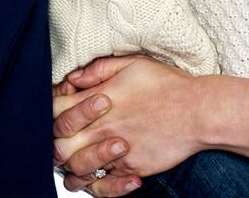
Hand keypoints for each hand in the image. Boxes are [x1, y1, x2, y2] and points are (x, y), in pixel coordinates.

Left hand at [52, 56, 202, 194]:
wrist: (199, 112)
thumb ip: (98, 70)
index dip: (49, 108)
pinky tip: (107, 170)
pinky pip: (104, 186)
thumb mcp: (131, 64)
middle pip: (57, 146)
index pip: (54, 110)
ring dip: (74, 165)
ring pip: (77, 172)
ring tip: (81, 156)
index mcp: (97, 101)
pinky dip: (100, 182)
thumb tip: (74, 77)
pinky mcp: (131, 169)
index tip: (59, 107)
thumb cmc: (168, 85)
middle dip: (54, 142)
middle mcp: (102, 129)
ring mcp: (115, 153)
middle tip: (64, 137)